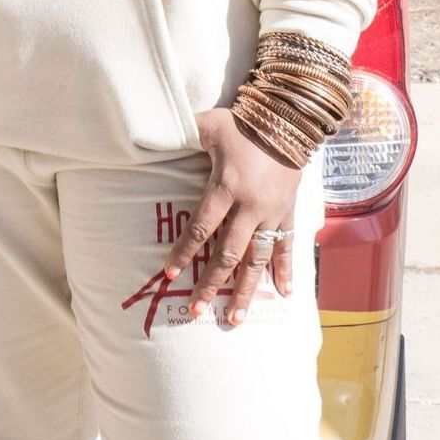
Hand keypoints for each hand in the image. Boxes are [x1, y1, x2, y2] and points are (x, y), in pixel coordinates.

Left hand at [164, 107, 302, 328]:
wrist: (288, 121)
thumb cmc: (241, 124)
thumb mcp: (209, 125)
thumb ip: (182, 133)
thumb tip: (149, 127)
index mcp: (226, 187)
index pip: (201, 227)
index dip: (184, 252)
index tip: (169, 274)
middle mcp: (250, 206)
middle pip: (228, 253)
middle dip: (211, 283)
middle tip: (197, 309)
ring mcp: (272, 213)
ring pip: (257, 259)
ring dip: (246, 290)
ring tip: (235, 318)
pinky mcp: (289, 212)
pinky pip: (287, 246)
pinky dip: (287, 270)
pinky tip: (284, 295)